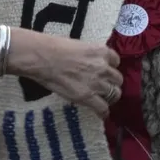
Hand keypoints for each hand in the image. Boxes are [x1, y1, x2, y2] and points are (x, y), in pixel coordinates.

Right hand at [9, 29, 123, 117]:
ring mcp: (97, 83)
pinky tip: (99, 113)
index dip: (110, 67)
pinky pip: (103, 108)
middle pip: (117, 79)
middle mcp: (103, 67)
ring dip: (108, 97)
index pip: (115, 61)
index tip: (104, 71)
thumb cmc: (54, 47)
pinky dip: (103, 112)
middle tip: (102, 87)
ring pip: (114, 94)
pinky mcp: (88, 97)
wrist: (43, 57)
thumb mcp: (77, 46)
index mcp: (101, 51)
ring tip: (101, 99)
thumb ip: (87, 56)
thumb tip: (85, 63)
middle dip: (111, 83)